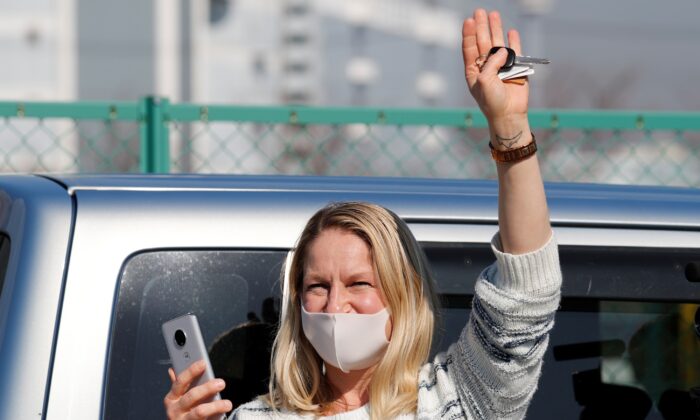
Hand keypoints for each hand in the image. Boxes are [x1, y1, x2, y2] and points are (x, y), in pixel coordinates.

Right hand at [164, 360, 232, 419]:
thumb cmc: (182, 413)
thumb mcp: (178, 399)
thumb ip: (180, 385)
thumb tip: (173, 369)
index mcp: (171, 398)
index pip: (180, 381)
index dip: (191, 371)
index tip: (203, 363)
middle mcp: (174, 410)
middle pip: (192, 396)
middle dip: (207, 388)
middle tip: (221, 383)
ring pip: (200, 412)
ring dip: (216, 406)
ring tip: (227, 404)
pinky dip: (216, 418)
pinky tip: (223, 414)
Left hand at [462, 9, 528, 123]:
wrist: (509, 114)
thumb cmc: (492, 101)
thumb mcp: (485, 82)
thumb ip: (491, 63)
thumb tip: (503, 50)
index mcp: (474, 71)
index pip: (470, 48)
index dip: (468, 34)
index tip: (468, 20)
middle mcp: (486, 66)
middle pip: (482, 42)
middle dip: (481, 27)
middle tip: (479, 12)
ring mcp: (501, 66)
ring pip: (498, 44)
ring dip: (495, 29)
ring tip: (494, 14)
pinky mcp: (515, 68)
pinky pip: (515, 52)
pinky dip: (513, 41)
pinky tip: (510, 32)